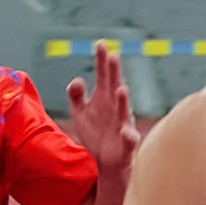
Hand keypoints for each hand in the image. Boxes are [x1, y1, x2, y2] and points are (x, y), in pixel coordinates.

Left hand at [67, 42, 140, 181]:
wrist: (107, 160)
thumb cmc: (95, 132)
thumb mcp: (80, 113)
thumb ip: (76, 96)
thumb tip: (76, 80)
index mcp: (104, 98)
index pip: (103, 76)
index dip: (101, 61)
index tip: (100, 44)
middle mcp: (115, 107)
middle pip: (115, 87)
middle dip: (114, 73)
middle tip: (113, 56)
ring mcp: (123, 124)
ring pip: (124, 111)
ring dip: (123, 101)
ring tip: (121, 89)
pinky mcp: (127, 143)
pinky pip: (129, 139)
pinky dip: (129, 135)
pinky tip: (126, 132)